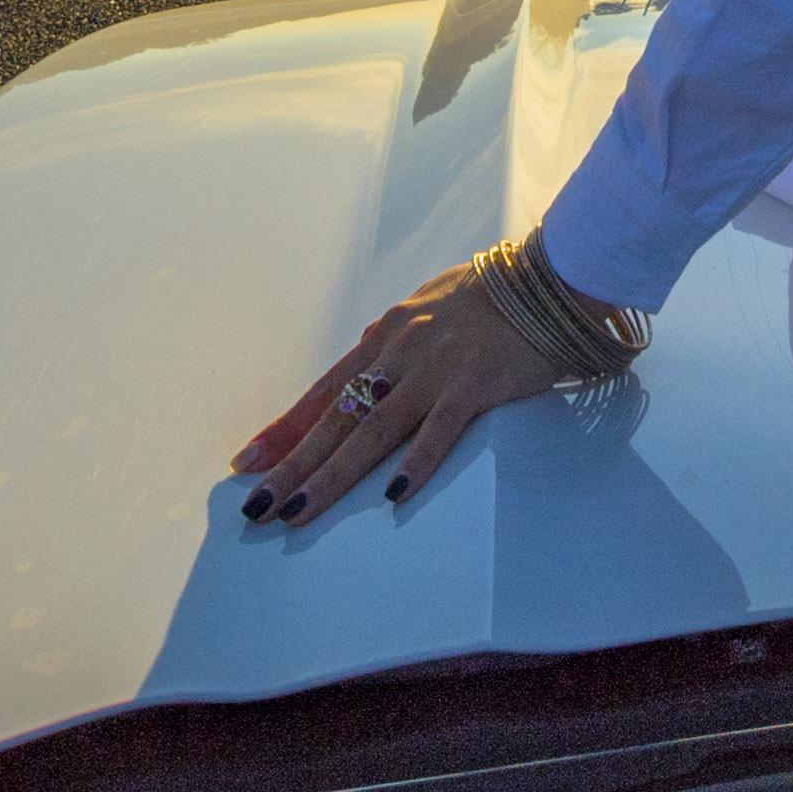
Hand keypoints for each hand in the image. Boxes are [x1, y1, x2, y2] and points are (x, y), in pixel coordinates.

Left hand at [229, 262, 562, 524]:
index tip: (247, 463)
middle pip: (336, 418)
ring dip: (330, 476)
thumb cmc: (488, 298)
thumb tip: (363, 379)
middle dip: (291, 465)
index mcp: (384, 336)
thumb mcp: (425, 312)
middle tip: (255, 505)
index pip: (324, 392)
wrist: (545, 280)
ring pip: (372, 431)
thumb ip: (393, 348)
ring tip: (295, 511)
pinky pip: (438, 431)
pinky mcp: (473, 385)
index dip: (285, 430)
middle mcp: (398, 352)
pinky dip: (413, 464)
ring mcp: (433, 370)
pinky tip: (390, 497)